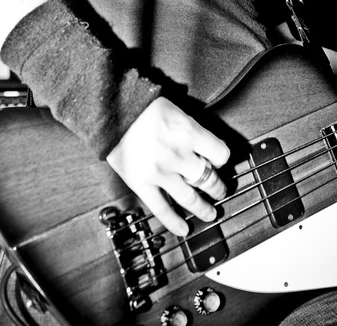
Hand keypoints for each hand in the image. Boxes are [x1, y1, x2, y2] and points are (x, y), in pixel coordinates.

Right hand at [106, 96, 229, 235]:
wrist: (114, 111)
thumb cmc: (143, 107)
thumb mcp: (176, 111)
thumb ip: (190, 130)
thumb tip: (201, 146)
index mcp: (189, 133)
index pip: (220, 154)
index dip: (221, 159)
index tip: (219, 163)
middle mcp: (179, 155)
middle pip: (208, 178)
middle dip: (218, 188)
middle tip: (220, 192)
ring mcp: (161, 172)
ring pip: (190, 198)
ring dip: (203, 208)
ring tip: (210, 214)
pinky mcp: (143, 184)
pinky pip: (162, 209)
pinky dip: (174, 222)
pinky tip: (183, 229)